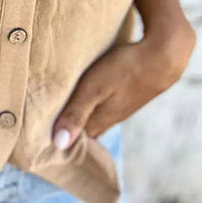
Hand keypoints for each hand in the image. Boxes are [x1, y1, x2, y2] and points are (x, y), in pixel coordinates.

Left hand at [52, 21, 196, 150]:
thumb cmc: (124, 70)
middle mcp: (110, 117)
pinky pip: (102, 104)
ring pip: (93, 116)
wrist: (162, 57)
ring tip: (56, 110)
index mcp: (100, 120)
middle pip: (84, 130)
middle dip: (66, 130)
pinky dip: (89, 103)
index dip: (59, 140)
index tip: (39, 137)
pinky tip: (82, 95)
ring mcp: (119, 106)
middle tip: (43, 125)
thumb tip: (59, 144)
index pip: (77, 140)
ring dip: (77, 115)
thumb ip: (76, 113)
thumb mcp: (94, 88)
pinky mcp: (125, 93)